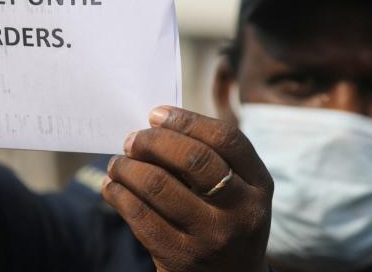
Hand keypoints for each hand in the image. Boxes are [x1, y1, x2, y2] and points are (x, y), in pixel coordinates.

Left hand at [103, 106, 272, 271]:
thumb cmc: (226, 221)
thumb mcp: (238, 192)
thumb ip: (211, 159)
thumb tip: (155, 126)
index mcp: (259, 185)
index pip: (225, 139)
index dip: (187, 121)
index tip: (156, 115)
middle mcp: (241, 211)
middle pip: (193, 159)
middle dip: (153, 142)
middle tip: (132, 140)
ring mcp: (211, 237)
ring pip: (158, 185)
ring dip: (128, 167)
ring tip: (118, 163)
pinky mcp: (179, 258)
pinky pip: (139, 216)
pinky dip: (119, 194)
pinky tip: (112, 187)